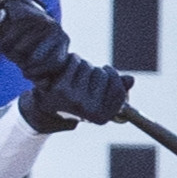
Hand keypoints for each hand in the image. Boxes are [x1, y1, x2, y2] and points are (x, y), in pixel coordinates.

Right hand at [0, 0, 69, 80]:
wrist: (15, 6)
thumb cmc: (26, 38)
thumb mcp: (34, 56)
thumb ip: (39, 73)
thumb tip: (44, 86)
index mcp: (63, 43)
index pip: (54, 65)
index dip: (38, 73)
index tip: (25, 72)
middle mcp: (58, 32)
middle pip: (34, 59)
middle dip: (21, 62)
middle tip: (17, 58)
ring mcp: (43, 22)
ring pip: (19, 50)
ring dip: (10, 52)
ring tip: (11, 47)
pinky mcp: (26, 16)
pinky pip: (10, 38)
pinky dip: (3, 41)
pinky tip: (4, 36)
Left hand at [17, 55, 133, 132]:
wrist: (45, 109)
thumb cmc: (76, 103)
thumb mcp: (98, 101)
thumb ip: (116, 90)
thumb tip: (131, 80)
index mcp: (102, 117)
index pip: (118, 89)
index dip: (114, 76)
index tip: (107, 71)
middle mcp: (90, 110)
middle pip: (103, 75)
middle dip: (96, 71)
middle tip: (87, 76)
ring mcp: (76, 99)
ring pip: (89, 67)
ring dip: (83, 65)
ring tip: (77, 74)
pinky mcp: (62, 88)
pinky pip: (75, 63)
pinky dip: (72, 61)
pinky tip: (68, 68)